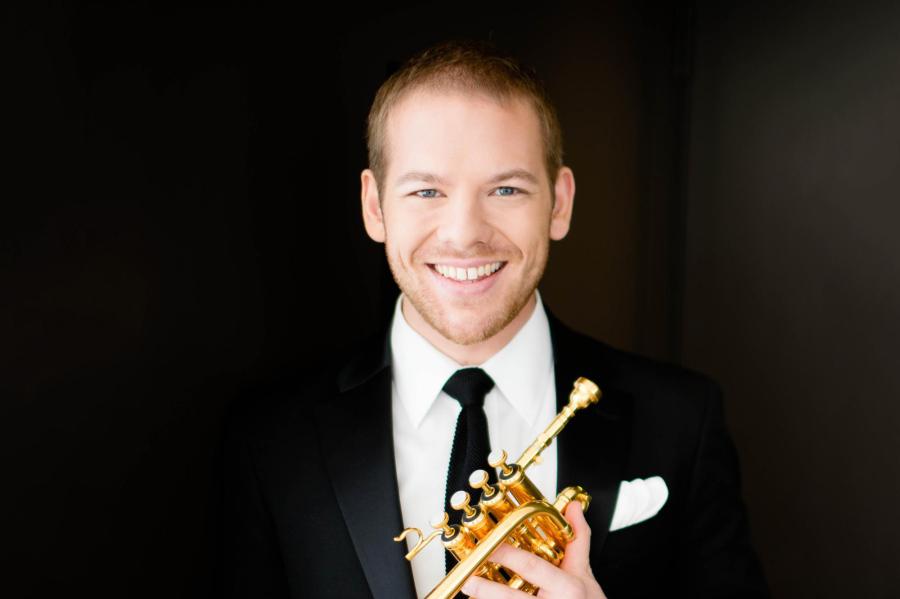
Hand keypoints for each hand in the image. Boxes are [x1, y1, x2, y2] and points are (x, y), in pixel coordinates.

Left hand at [460, 501, 606, 597]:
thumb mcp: (585, 572)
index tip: (487, 545)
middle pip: (512, 598)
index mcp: (566, 587)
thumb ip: (577, 538)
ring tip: (469, 591)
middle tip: (467, 578)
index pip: (532, 567)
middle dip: (486, 590)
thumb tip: (573, 507)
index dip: (507, 555)